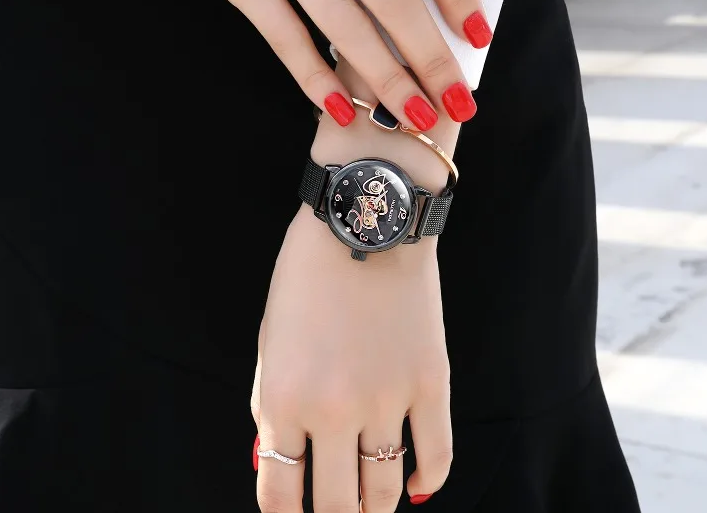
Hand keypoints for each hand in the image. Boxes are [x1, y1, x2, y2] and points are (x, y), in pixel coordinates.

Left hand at [251, 206, 451, 511]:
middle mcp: (334, 410)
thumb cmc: (305, 278)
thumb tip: (274, 465)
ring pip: (385, 491)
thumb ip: (271, 408)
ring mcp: (387, 399)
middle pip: (335, 506)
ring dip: (375, 511)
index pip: (279, 494)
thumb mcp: (270, 343)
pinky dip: (429, 479)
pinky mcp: (431, 382)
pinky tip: (419, 488)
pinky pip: (436, 453)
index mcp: (282, 399)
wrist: (366, 222)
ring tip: (370, 510)